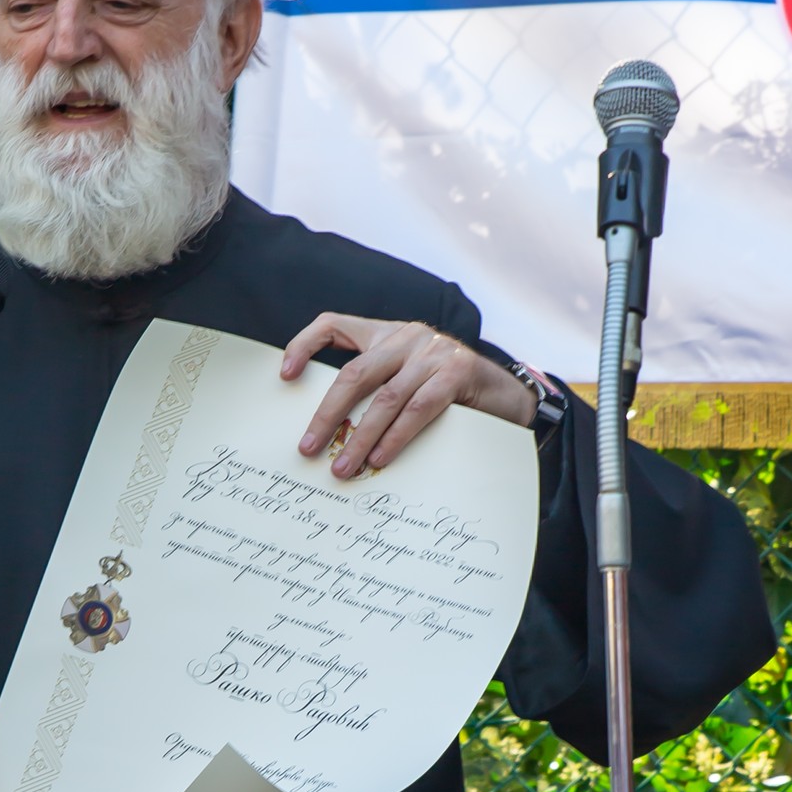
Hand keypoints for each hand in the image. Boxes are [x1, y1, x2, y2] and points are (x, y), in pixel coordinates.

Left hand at [281, 314, 537, 478]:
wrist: (507, 395)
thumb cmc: (448, 392)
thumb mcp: (407, 378)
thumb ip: (376, 388)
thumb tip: (328, 429)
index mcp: (386, 333)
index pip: (333, 324)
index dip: (304, 344)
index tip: (283, 376)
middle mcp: (406, 336)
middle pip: (354, 373)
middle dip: (328, 414)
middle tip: (308, 448)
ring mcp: (433, 352)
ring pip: (385, 398)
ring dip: (360, 438)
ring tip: (343, 467)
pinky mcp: (456, 372)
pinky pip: (418, 409)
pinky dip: (395, 437)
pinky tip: (380, 459)